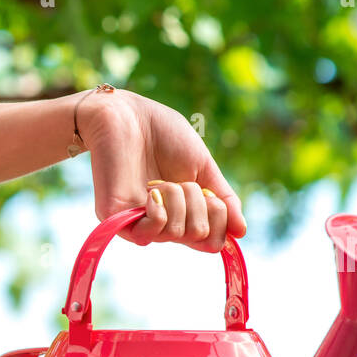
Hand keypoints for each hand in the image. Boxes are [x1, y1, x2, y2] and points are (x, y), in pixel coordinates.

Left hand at [78, 88, 245, 252]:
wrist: (126, 115)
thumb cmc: (164, 135)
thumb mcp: (203, 166)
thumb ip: (223, 199)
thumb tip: (241, 233)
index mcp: (183, 213)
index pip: (211, 240)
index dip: (222, 221)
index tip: (213, 196)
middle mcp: (163, 223)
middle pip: (201, 237)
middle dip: (202, 204)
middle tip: (184, 181)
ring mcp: (138, 223)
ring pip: (179, 233)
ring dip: (180, 199)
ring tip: (162, 181)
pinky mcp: (115, 219)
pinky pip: (150, 232)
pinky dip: (159, 210)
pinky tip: (151, 191)